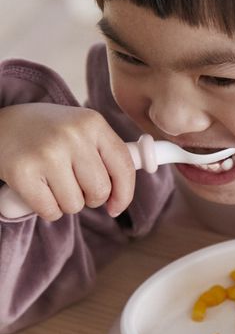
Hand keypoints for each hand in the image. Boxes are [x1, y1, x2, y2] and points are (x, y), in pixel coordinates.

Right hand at [0, 103, 135, 220]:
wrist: (0, 126)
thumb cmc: (46, 134)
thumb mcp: (79, 130)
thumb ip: (104, 154)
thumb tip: (122, 196)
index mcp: (92, 122)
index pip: (124, 166)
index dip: (124, 193)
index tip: (115, 206)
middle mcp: (72, 135)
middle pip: (100, 191)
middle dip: (90, 198)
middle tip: (74, 187)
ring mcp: (47, 153)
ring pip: (75, 204)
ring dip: (65, 204)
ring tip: (52, 184)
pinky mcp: (23, 172)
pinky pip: (51, 211)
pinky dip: (47, 209)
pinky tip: (38, 191)